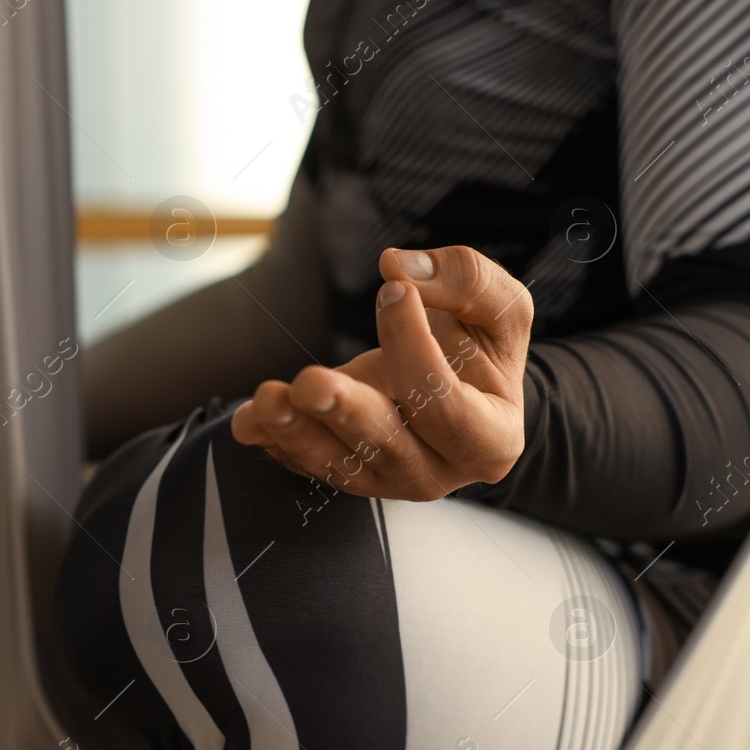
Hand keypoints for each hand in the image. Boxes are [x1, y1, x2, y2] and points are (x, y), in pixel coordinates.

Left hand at [231, 244, 532, 500]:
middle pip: (387, 446)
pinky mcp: (349, 476)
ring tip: (265, 401)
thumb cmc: (482, 347)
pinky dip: (277, 443)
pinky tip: (250, 421)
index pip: (445, 402)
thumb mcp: (499, 308)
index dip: (414, 346)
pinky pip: (308, 467)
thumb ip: (465, 281)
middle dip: (344, 412)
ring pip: (339, 466)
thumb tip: (399, 267)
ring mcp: (389, 481)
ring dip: (296, 434)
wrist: (464, 389)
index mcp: (490, 440)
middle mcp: (439, 473)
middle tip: (308, 383)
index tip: (392, 289)